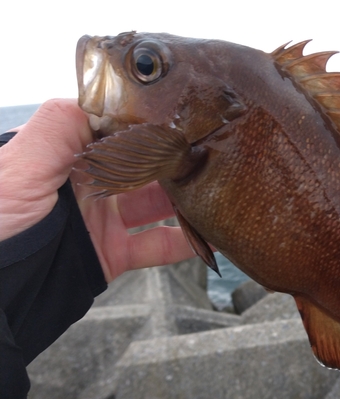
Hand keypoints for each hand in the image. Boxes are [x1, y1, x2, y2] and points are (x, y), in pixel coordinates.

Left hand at [0, 99, 194, 281]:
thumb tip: (99, 99)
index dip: (144, 124)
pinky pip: (154, 247)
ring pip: (154, 206)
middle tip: (208, 152)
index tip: (178, 118)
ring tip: (216, 187)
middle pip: (140, 167)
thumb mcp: (18, 169)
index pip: (113, 133)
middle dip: (172, 160)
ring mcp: (103, 221)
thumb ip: (58, 131)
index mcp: (65, 159)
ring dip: (185, 199)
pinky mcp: (112, 254)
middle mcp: (87, 186)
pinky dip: (182, 244)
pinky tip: (209, 237)